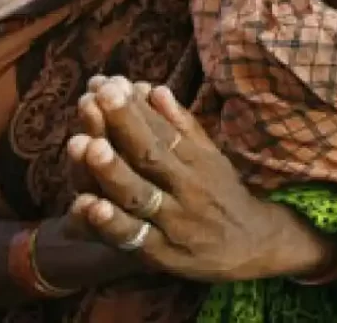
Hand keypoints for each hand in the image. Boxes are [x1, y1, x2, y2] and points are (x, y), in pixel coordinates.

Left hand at [66, 75, 292, 281]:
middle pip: (150, 155)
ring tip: (84, 144)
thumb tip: (155, 89)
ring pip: (138, 194)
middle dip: (122, 126)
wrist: (252, 245)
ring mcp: (172, 221)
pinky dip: (110, 223)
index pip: (164, 130)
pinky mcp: (159, 253)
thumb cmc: (222, 193)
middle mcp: (186, 187)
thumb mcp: (211, 156)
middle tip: (95, 98)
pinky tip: (87, 204)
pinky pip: (132, 237)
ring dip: (111, 171)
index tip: (110, 83)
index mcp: (197, 160)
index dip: (136, 109)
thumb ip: (183, 125)